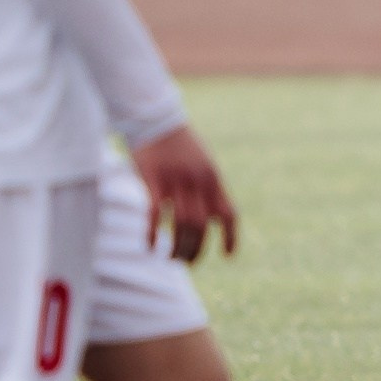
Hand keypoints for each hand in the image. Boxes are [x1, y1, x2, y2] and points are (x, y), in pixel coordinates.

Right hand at [133, 125, 238, 262]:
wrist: (156, 119)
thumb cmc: (178, 144)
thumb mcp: (202, 163)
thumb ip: (207, 187)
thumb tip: (210, 216)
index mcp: (213, 179)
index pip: (228, 214)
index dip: (230, 237)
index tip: (227, 255)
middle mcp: (198, 182)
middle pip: (202, 226)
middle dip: (196, 249)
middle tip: (187, 262)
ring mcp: (176, 181)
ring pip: (181, 225)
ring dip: (177, 247)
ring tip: (171, 258)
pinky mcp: (153, 181)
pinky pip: (156, 215)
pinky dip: (153, 234)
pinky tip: (150, 246)